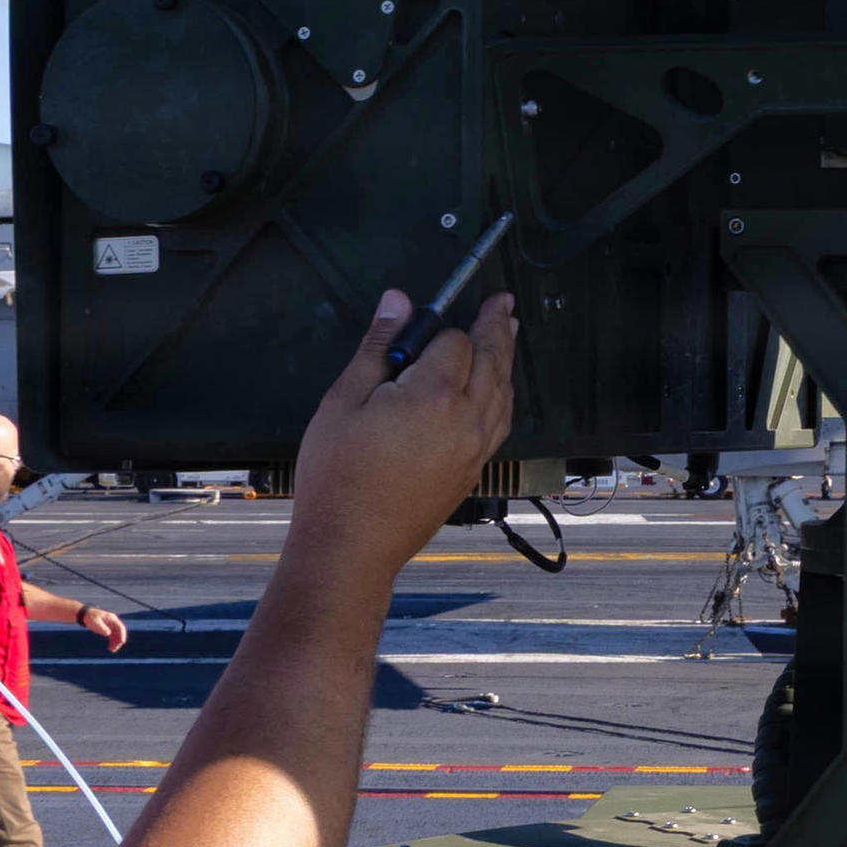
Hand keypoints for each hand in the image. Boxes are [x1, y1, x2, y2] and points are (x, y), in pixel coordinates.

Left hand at [84, 599, 128, 654]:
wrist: (84, 614)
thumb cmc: (89, 617)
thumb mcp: (95, 622)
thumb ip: (102, 627)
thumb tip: (109, 633)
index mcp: (112, 619)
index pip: (120, 627)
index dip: (122, 635)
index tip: (121, 642)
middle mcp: (113, 622)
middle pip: (120, 632)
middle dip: (119, 641)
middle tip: (114, 649)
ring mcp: (110, 625)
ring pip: (117, 635)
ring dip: (116, 642)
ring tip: (112, 650)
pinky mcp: (107, 628)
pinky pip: (112, 636)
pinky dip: (112, 642)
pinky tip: (110, 647)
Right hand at [285, 288, 518, 591]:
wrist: (351, 546)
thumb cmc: (338, 475)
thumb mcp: (343, 401)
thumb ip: (378, 347)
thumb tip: (398, 300)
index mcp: (435, 396)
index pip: (454, 342)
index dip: (437, 329)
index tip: (423, 323)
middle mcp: (467, 420)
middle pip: (492, 361)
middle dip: (495, 326)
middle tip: (502, 301)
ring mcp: (475, 449)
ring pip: (503, 393)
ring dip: (505, 358)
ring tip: (508, 331)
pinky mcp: (473, 471)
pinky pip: (500, 422)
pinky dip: (503, 396)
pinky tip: (499, 389)